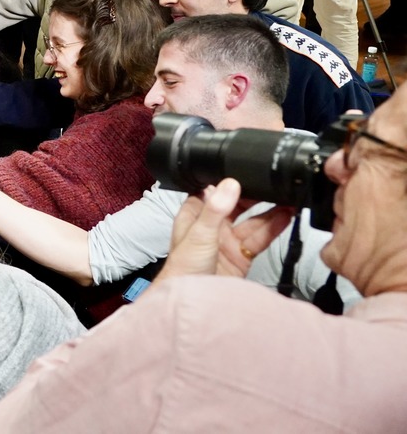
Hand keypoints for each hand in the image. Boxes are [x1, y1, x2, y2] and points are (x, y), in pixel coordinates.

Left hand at [155, 179, 294, 284]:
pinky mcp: (241, 257)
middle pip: (237, 205)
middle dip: (255, 196)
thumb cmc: (185, 267)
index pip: (213, 191)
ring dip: (269, 212)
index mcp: (195, 215)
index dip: (229, 182)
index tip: (248, 170)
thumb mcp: (200, 234)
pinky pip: (259, 239)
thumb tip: (230, 184)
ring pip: (251, 222)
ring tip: (288, 199)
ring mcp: (228, 241)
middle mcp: (212, 226)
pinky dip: (273, 229)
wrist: (195, 301)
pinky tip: (285, 217)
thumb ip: (216, 209)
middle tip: (274, 184)